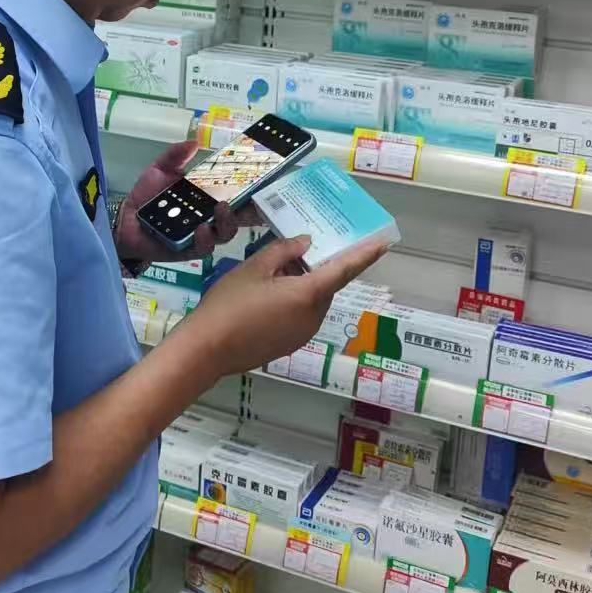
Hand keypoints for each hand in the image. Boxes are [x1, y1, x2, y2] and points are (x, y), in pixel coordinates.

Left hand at [116, 139, 258, 264]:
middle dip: (250, 210)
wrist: (124, 219)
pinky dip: (205, 239)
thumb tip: (195, 142)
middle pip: (238, 217)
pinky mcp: (187, 251)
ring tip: (223, 209)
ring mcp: (200, 236)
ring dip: (228, 222)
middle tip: (252, 199)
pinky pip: (203, 249)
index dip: (252, 192)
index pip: (235, 196)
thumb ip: (176, 155)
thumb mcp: (161, 170)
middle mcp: (209, 218)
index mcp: (207, 199)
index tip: (265, 182)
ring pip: (225, 233)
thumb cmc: (147, 196)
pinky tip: (202, 228)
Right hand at [173, 233, 389, 377]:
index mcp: (308, 294)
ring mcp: (303, 333)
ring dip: (301, 285)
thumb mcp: (253, 268)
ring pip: (312, 301)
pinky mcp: (291, 344)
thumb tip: (306, 244)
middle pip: (325, 286)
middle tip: (292, 253)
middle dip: (315, 268)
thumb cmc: (229, 304)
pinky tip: (265, 297)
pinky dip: (293, 302)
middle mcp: (313, 316)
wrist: (207, 349)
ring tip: (269, 276)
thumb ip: (283, 252)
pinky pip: (301, 315)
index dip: (365, 255)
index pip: (345, 270)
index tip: (384, 242)